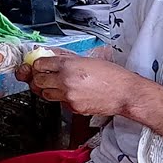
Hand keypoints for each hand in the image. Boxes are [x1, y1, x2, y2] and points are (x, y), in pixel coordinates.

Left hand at [16, 53, 146, 116]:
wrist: (124, 93)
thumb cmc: (111, 75)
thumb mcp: (87, 59)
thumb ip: (66, 57)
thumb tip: (50, 55)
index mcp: (68, 65)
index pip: (39, 64)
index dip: (38, 64)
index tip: (40, 65)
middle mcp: (66, 81)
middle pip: (38, 80)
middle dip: (38, 77)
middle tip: (43, 75)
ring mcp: (68, 96)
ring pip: (44, 94)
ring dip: (46, 89)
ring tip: (54, 85)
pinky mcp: (73, 107)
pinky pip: (58, 102)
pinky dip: (60, 98)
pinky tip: (68, 93)